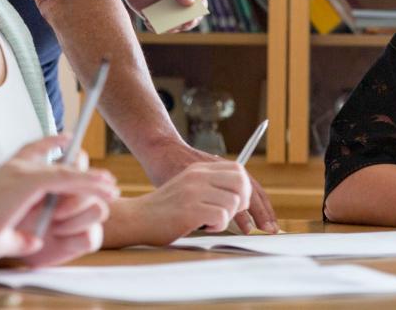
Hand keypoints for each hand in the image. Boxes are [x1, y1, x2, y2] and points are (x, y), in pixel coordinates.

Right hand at [0, 136, 116, 263]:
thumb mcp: (2, 233)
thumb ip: (19, 236)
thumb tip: (32, 243)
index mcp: (8, 174)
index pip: (32, 150)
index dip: (50, 143)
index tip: (66, 136)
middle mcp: (16, 167)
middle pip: (56, 159)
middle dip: (80, 165)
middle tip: (103, 175)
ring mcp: (24, 172)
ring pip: (67, 170)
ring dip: (92, 179)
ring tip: (112, 186)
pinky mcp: (30, 181)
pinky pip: (68, 179)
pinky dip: (88, 182)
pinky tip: (105, 187)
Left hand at [116, 0, 206, 32]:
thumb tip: (190, 2)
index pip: (200, 4)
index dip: (198, 13)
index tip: (190, 18)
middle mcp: (179, 1)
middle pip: (189, 19)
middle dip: (182, 25)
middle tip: (173, 26)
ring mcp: (168, 10)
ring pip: (175, 26)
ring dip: (167, 29)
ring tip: (155, 23)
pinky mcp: (156, 16)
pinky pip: (160, 28)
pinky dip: (155, 28)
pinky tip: (147, 22)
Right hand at [138, 138, 276, 233]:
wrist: (136, 217)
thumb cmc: (164, 209)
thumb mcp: (189, 188)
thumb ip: (211, 188)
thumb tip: (242, 201)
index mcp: (200, 169)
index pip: (240, 172)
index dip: (252, 194)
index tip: (259, 215)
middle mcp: (199, 176)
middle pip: (242, 184)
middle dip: (243, 205)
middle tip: (229, 216)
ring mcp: (194, 190)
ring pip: (233, 203)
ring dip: (226, 218)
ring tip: (208, 221)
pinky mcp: (190, 208)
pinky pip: (221, 217)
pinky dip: (215, 226)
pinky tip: (200, 226)